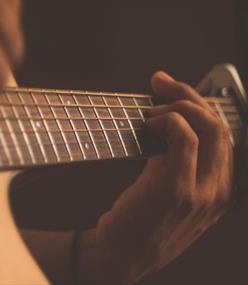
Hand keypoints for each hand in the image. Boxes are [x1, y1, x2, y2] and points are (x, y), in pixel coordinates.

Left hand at [76, 71, 232, 283]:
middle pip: (219, 125)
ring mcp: (199, 192)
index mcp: (218, 193)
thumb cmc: (137, 223)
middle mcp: (217, 193)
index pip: (223, 137)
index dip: (200, 106)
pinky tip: (148, 124)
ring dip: (176, 106)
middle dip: (190, 95)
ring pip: (206, 126)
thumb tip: (168, 121)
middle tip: (161, 84)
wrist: (118, 258)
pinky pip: (182, 136)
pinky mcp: (174, 189)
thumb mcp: (171, 199)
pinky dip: (166, 120)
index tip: (173, 89)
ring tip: (150, 111)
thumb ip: (179, 166)